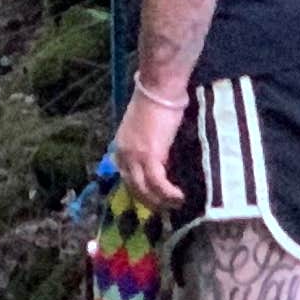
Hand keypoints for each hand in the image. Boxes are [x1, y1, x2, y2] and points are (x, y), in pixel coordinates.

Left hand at [109, 84, 186, 211]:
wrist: (159, 89)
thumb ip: (148, 146)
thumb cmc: (157, 102)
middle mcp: (123, 155)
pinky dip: (169, 194)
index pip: (126, 178)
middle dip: (150, 202)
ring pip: (145, 190)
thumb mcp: (145, 129)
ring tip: (177, 205)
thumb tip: (162, 161)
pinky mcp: (149, 156)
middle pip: (133, 188)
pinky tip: (180, 197)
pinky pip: (158, 184)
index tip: (154, 200)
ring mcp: (134, 157)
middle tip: (167, 209)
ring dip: (161, 202)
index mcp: (120, 148)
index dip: (140, 192)